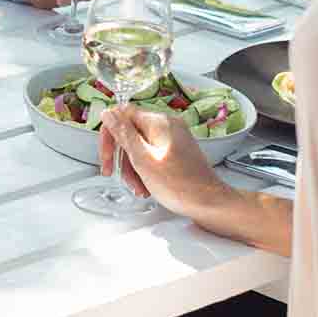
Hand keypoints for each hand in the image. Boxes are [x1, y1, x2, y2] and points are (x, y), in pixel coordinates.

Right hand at [97, 102, 232, 221]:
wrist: (211, 203)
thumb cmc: (181, 186)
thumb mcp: (143, 160)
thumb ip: (123, 134)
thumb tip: (108, 113)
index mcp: (159, 122)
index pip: (122, 115)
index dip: (110, 136)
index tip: (106, 156)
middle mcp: (168, 125)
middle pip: (131, 132)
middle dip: (122, 156)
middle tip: (116, 175)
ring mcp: (174, 137)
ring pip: (140, 145)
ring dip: (133, 167)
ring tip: (137, 187)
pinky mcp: (178, 150)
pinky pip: (153, 153)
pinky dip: (145, 168)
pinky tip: (146, 185)